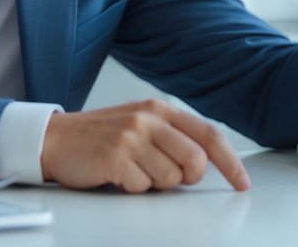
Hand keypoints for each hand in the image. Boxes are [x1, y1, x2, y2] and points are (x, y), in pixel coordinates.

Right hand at [40, 99, 250, 192]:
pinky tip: (117, 174)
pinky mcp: (115, 157)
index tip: (242, 182)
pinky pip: (142, 186)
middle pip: (195, 161)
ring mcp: (131, 137)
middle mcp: (148, 119)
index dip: (231, 162)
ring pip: (170, 178)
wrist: (55, 139)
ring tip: (133, 170)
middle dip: (186, 178)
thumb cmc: (99, 136)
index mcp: (159, 109)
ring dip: (154, 184)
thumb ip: (172, 137)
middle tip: (165, 177)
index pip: (209, 135)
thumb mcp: (140, 125)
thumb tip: (206, 163)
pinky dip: (133, 188)